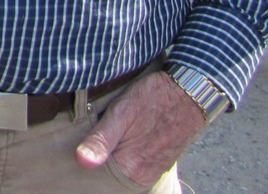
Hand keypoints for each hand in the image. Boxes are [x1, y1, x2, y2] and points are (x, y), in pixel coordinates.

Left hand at [75, 72, 208, 185]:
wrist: (191, 92)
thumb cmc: (154, 98)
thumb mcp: (121, 112)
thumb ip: (101, 139)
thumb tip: (82, 161)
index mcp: (131, 168)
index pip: (96, 176)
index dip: (85, 160)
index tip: (76, 146)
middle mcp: (143, 176)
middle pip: (108, 173)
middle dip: (98, 158)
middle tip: (92, 137)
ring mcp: (153, 171)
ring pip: (121, 168)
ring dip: (112, 155)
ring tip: (108, 135)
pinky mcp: (160, 162)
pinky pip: (134, 164)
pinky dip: (125, 154)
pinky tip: (122, 138)